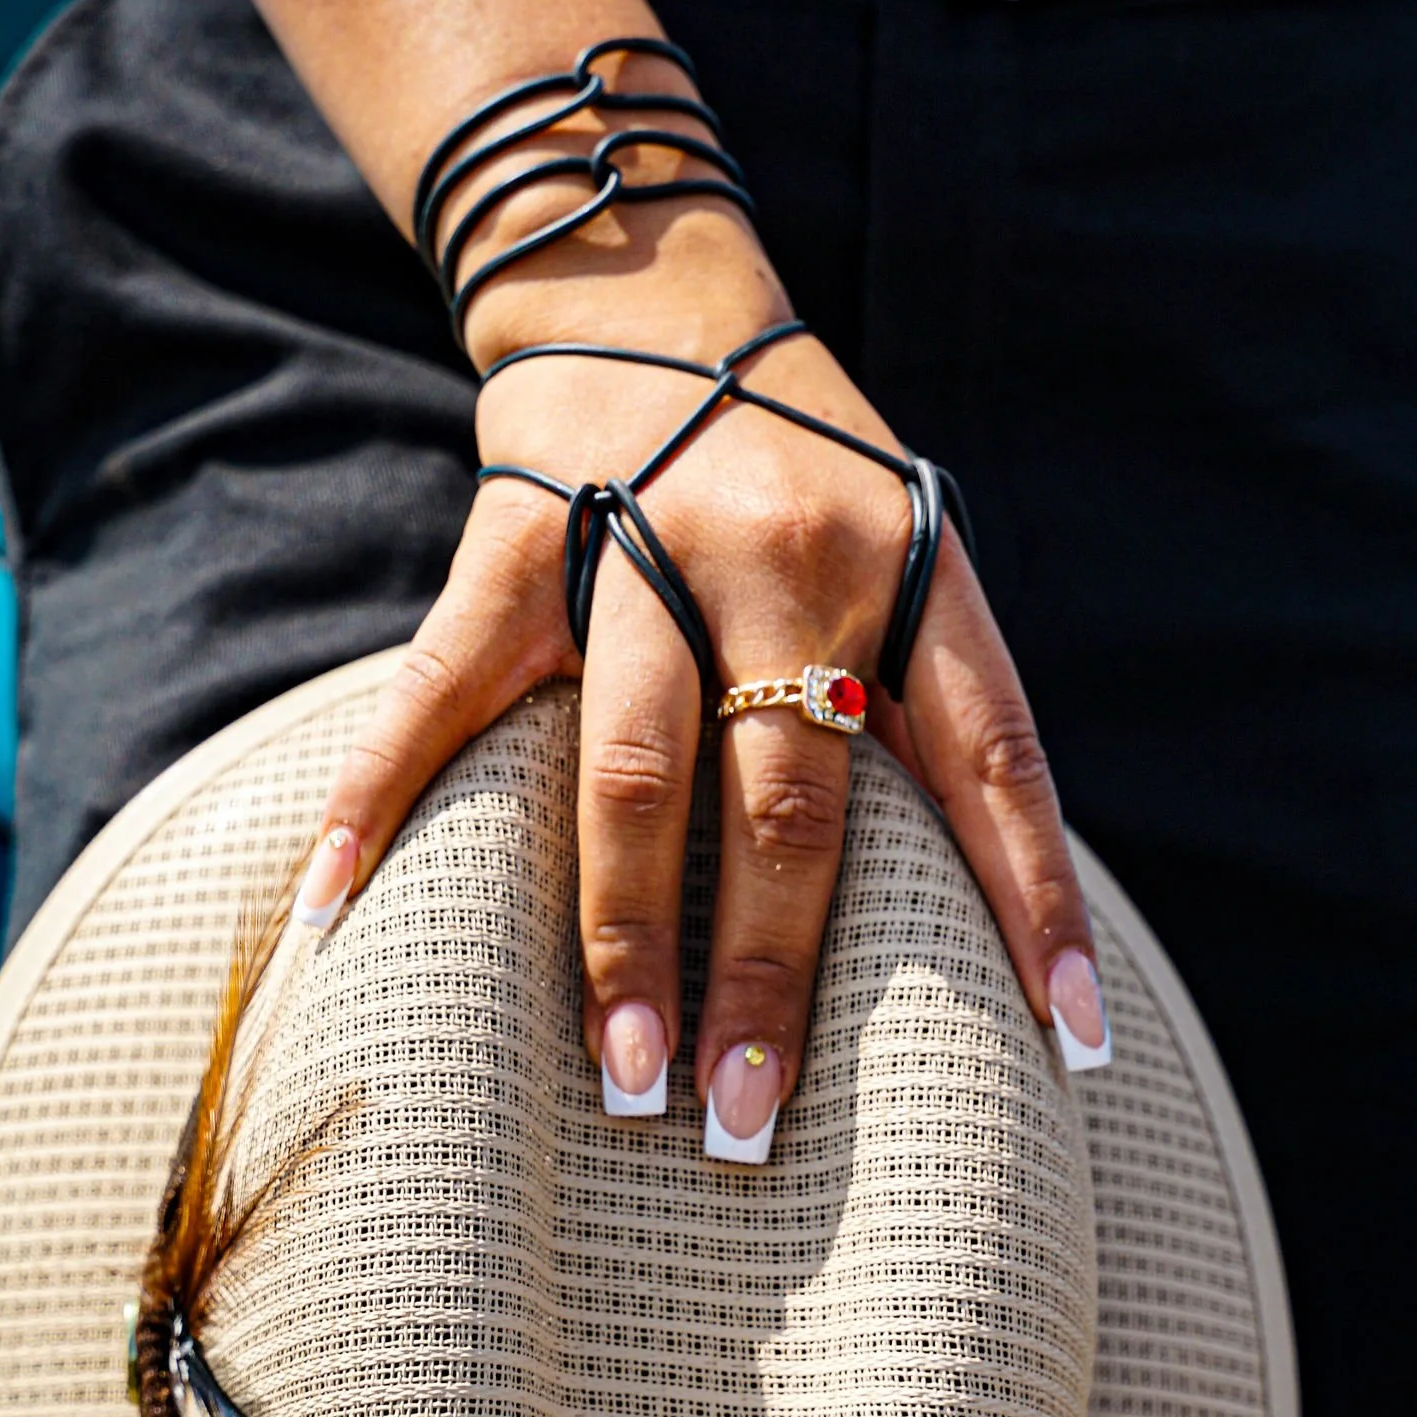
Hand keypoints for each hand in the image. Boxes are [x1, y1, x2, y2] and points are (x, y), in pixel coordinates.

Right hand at [293, 185, 1104, 1153]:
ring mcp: (644, 549)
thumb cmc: (800, 466)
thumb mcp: (903, 547)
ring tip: (626, 1078)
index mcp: (912, 570)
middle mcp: (789, 560)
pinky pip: (442, 692)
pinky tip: (343, 906)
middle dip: (770, 976)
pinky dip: (383, 797)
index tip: (1074, 1048)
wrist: (650, 291)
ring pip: (635, 773)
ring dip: (623, 938)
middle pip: (788, 802)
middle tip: (749, 1125)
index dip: (1037, 905)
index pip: (996, 760)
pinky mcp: (517, 543)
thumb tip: (978, 912)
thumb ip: (923, 693)